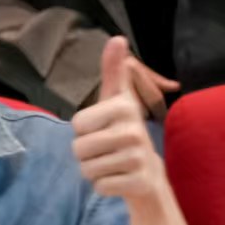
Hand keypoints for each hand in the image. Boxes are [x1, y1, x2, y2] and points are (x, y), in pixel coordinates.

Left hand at [72, 37, 169, 202]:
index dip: (83, 130)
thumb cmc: (122, 131)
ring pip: (86, 169)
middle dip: (85, 153)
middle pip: (78, 148)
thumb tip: (117, 38)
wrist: (147, 174)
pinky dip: (103, 186)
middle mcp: (134, 130)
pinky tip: (119, 178)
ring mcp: (138, 158)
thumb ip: (113, 71)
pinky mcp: (139, 183)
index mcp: (124, 108)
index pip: (76, 124)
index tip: (102, 128)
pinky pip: (99, 186)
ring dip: (93, 170)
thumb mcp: (116, 101)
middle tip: (106, 150)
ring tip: (112, 163)